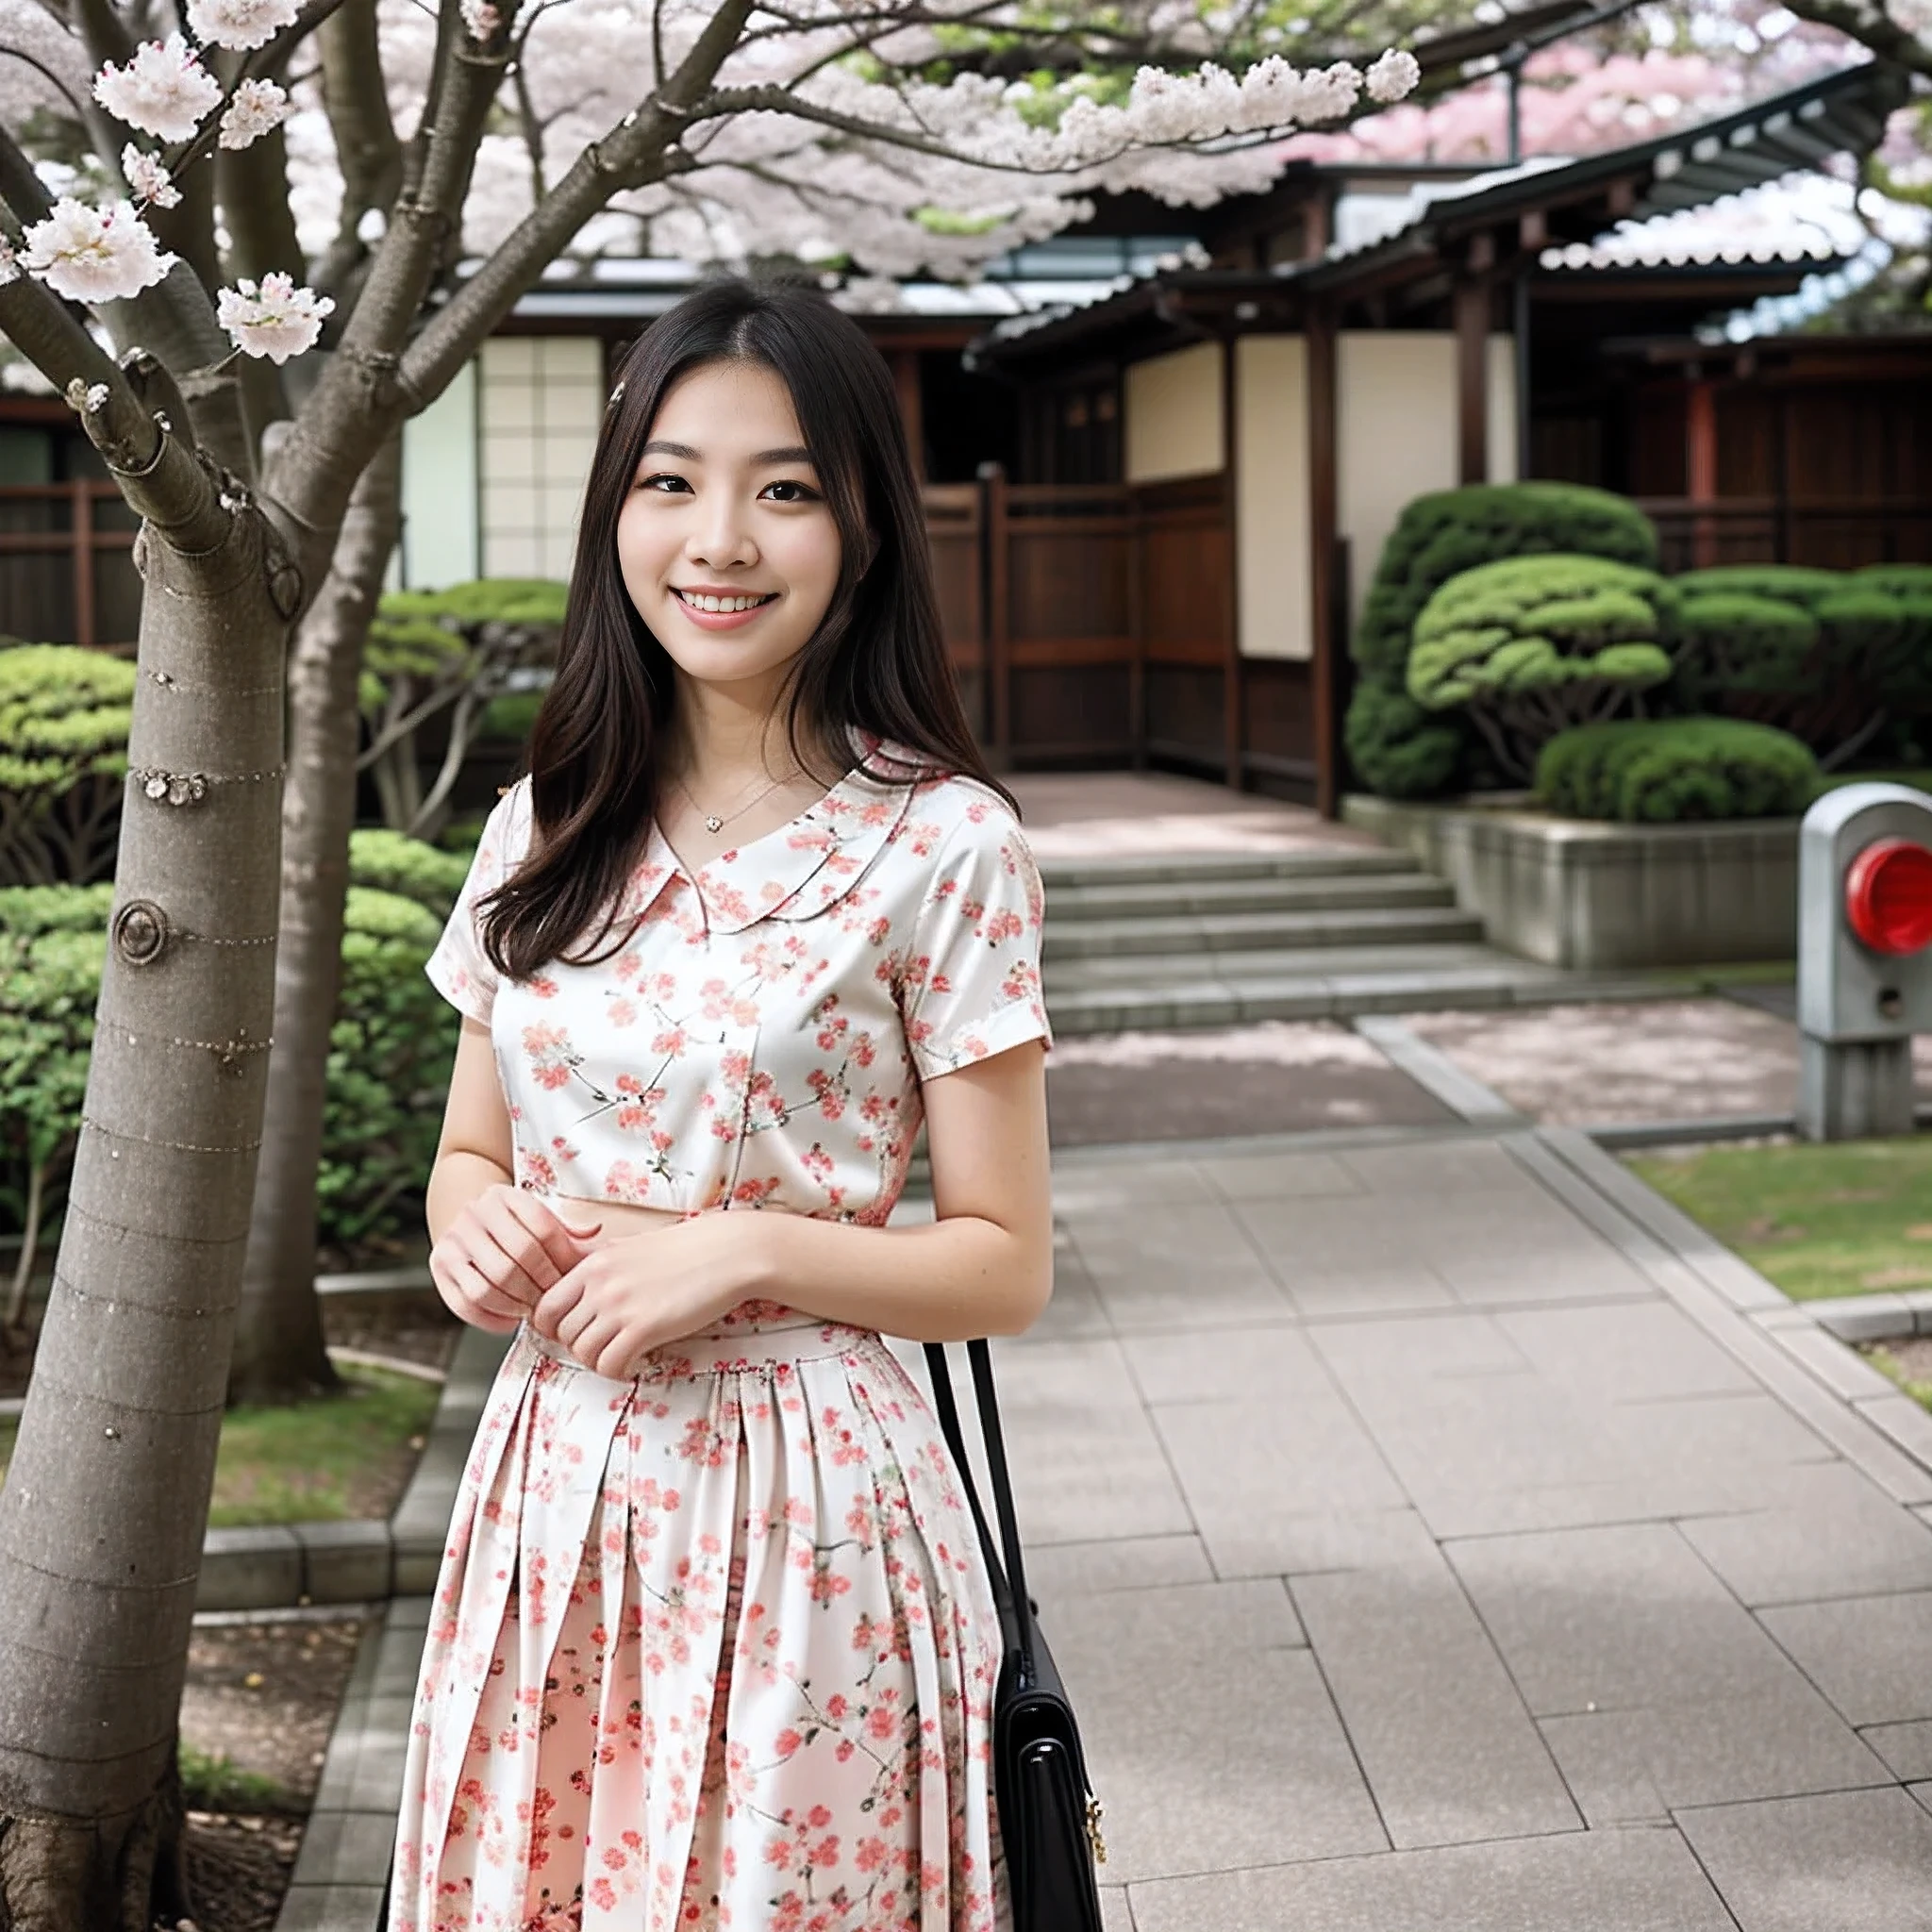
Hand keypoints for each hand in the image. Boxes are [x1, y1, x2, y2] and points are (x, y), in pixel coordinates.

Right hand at [430, 1184, 602, 1333]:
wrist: (470, 1219)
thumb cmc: (515, 1224)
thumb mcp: (540, 1215)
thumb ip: (567, 1228)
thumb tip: (593, 1231)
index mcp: (505, 1196)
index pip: (541, 1229)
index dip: (562, 1259)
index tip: (573, 1278)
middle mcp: (474, 1214)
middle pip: (516, 1260)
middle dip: (541, 1288)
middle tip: (555, 1302)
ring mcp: (452, 1240)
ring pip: (488, 1287)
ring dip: (516, 1306)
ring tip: (534, 1312)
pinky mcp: (439, 1266)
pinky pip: (465, 1303)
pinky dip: (491, 1319)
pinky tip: (511, 1320)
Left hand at [531, 1211, 761, 1377]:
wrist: (728, 1252)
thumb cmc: (688, 1248)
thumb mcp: (632, 1247)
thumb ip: (604, 1267)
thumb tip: (584, 1288)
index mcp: (594, 1263)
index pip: (546, 1307)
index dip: (554, 1328)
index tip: (573, 1334)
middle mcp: (599, 1284)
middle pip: (563, 1334)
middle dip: (580, 1346)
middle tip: (603, 1346)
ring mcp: (620, 1307)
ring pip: (583, 1353)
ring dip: (600, 1361)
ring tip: (621, 1356)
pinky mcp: (643, 1328)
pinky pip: (609, 1365)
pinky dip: (618, 1371)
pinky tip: (635, 1363)